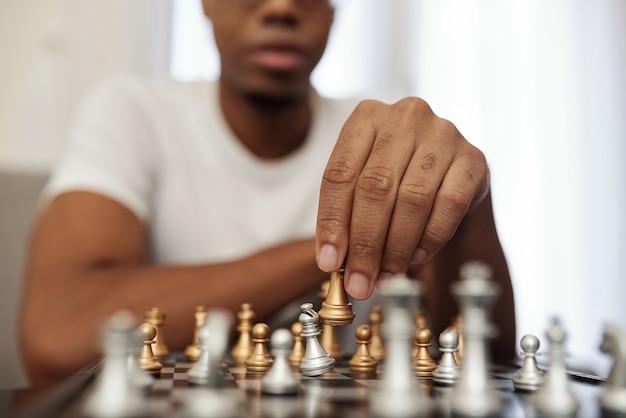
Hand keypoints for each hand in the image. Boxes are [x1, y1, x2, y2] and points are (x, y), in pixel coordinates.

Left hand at [315, 98, 489, 298]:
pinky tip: (417, 257)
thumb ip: (346, 215)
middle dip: (365, 243)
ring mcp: (443, 134)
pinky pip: (449, 205)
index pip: (340, 174)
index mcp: (367, 117)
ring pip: (412, 198)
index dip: (332, 222)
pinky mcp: (474, 158)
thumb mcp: (364, 185)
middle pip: (376, 187)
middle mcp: (406, 117)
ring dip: (396, 247)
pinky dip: (430, 238)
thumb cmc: (399, 179)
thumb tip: (333, 262)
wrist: (452, 174)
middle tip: (359, 281)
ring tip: (386, 275)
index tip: (329, 262)